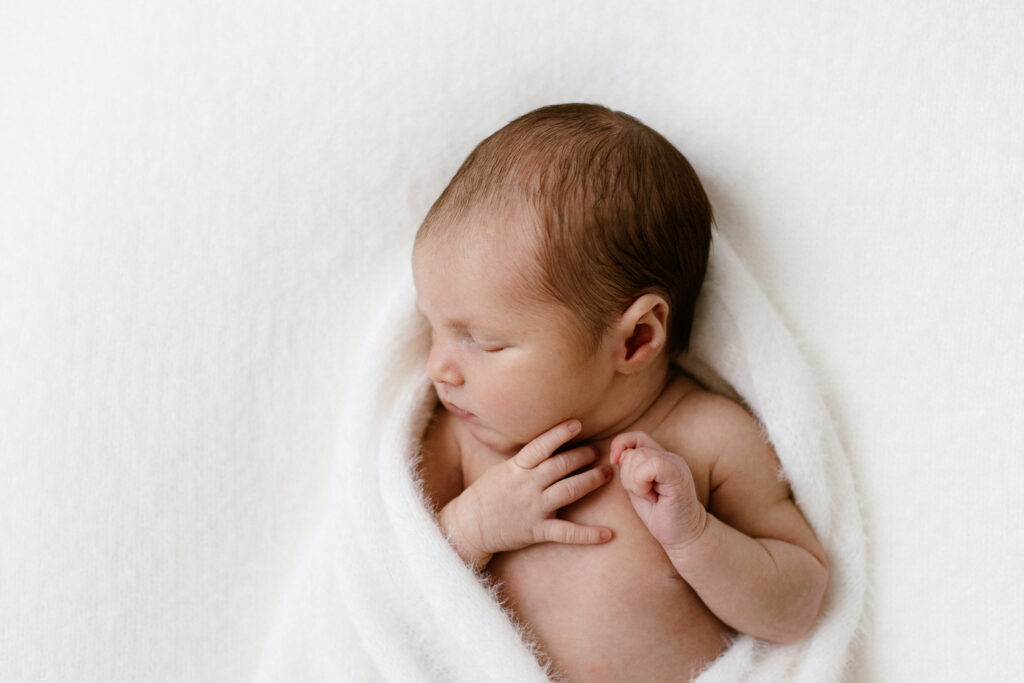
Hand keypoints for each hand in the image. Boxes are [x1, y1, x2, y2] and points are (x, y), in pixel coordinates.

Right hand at [441, 420, 613, 569]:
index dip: (558, 434)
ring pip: (568, 491)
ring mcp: (533, 508)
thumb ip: (526, 460)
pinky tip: (608, 534)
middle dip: (582, 456)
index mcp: (516, 468)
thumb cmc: (487, 494)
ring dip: (590, 480)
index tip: (577, 423)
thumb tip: (549, 444)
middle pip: (560, 466)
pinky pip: (566, 533)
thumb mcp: (502, 470)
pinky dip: (588, 535)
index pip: (540, 446)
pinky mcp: (537, 531)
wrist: (468, 526)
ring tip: (607, 472)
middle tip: (598, 451)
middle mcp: (527, 486)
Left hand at [610, 431, 707, 550]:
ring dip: (634, 482)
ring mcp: (676, 465)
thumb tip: (617, 454)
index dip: (621, 444)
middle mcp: (670, 457)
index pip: (636, 437)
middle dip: (626, 475)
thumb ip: (629, 468)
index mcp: (661, 457)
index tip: (614, 462)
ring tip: (649, 496)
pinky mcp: (678, 476)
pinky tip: (652, 497)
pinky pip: (651, 465)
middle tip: (642, 493)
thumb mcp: (637, 487)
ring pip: (638, 457)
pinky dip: (642, 484)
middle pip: (633, 451)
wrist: (682, 535)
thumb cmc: (659, 513)